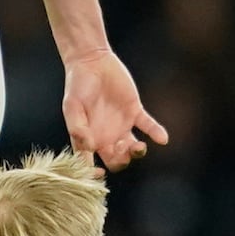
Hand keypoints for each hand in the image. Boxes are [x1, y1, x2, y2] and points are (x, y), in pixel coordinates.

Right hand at [60, 47, 169, 170]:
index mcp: (88, 138)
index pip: (90, 164)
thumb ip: (78, 128)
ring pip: (133, 148)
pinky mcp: (135, 112)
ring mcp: (121, 126)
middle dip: (120, 160)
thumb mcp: (72, 106)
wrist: (91, 61)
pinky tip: (162, 138)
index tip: (98, 174)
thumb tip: (88, 148)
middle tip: (121, 148)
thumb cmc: (77, 85)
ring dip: (136, 152)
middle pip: (116, 160)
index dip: (93, 174)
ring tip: (138, 146)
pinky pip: (148, 126)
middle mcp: (106, 137)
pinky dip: (156, 132)